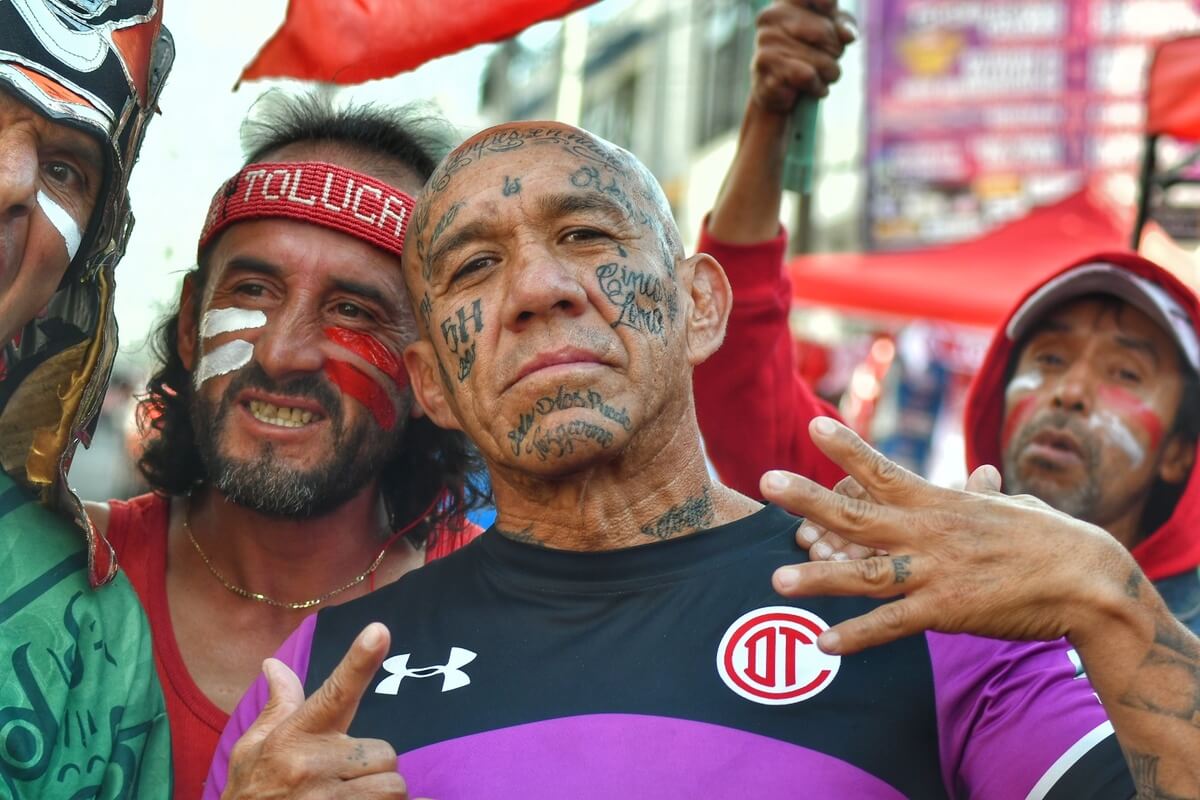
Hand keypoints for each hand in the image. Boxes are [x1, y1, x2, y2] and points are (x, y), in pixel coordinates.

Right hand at [222, 623, 422, 799]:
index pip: (335, 693)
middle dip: (372, 768)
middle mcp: (312, 766)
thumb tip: (275, 663)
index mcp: (294, 737)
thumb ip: (278, 706)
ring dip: (379, 796)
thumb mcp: (252, 749)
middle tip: (345, 780)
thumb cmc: (249, 794)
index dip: (359, 662)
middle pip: (384, 752)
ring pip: (392, 787)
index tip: (380, 631)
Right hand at [752, 0, 855, 109]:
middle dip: (835, 51)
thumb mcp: (831, 35)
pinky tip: (812, 88)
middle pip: (825, 32)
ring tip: (819, 77)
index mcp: (785, 3)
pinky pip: (808, 76)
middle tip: (828, 59)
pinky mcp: (766, 67)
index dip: (827, 2)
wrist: (779, 93)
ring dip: (829, 73)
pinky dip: (818, 87)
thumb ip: (843, 25)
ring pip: (821, 59)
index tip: (830, 8)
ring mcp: (765, 41)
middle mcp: (770, 17)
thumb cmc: (807, 57)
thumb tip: (848, 35)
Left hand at [762, 417, 1134, 655]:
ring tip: (775, 579)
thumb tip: (981, 475)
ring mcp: (935, 572)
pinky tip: (824, 644)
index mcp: (939, 502)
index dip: (846, 448)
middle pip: (856, 514)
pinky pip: (892, 626)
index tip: (814, 425)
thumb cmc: (1050, 539)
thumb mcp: (1011, 506)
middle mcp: (928, 532)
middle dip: (808, 499)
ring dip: (818, 578)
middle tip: (767, 483)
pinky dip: (857, 637)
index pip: (882, 469)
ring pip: (864, 574)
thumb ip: (983, 494)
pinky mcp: (947, 610)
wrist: (1088, 580)